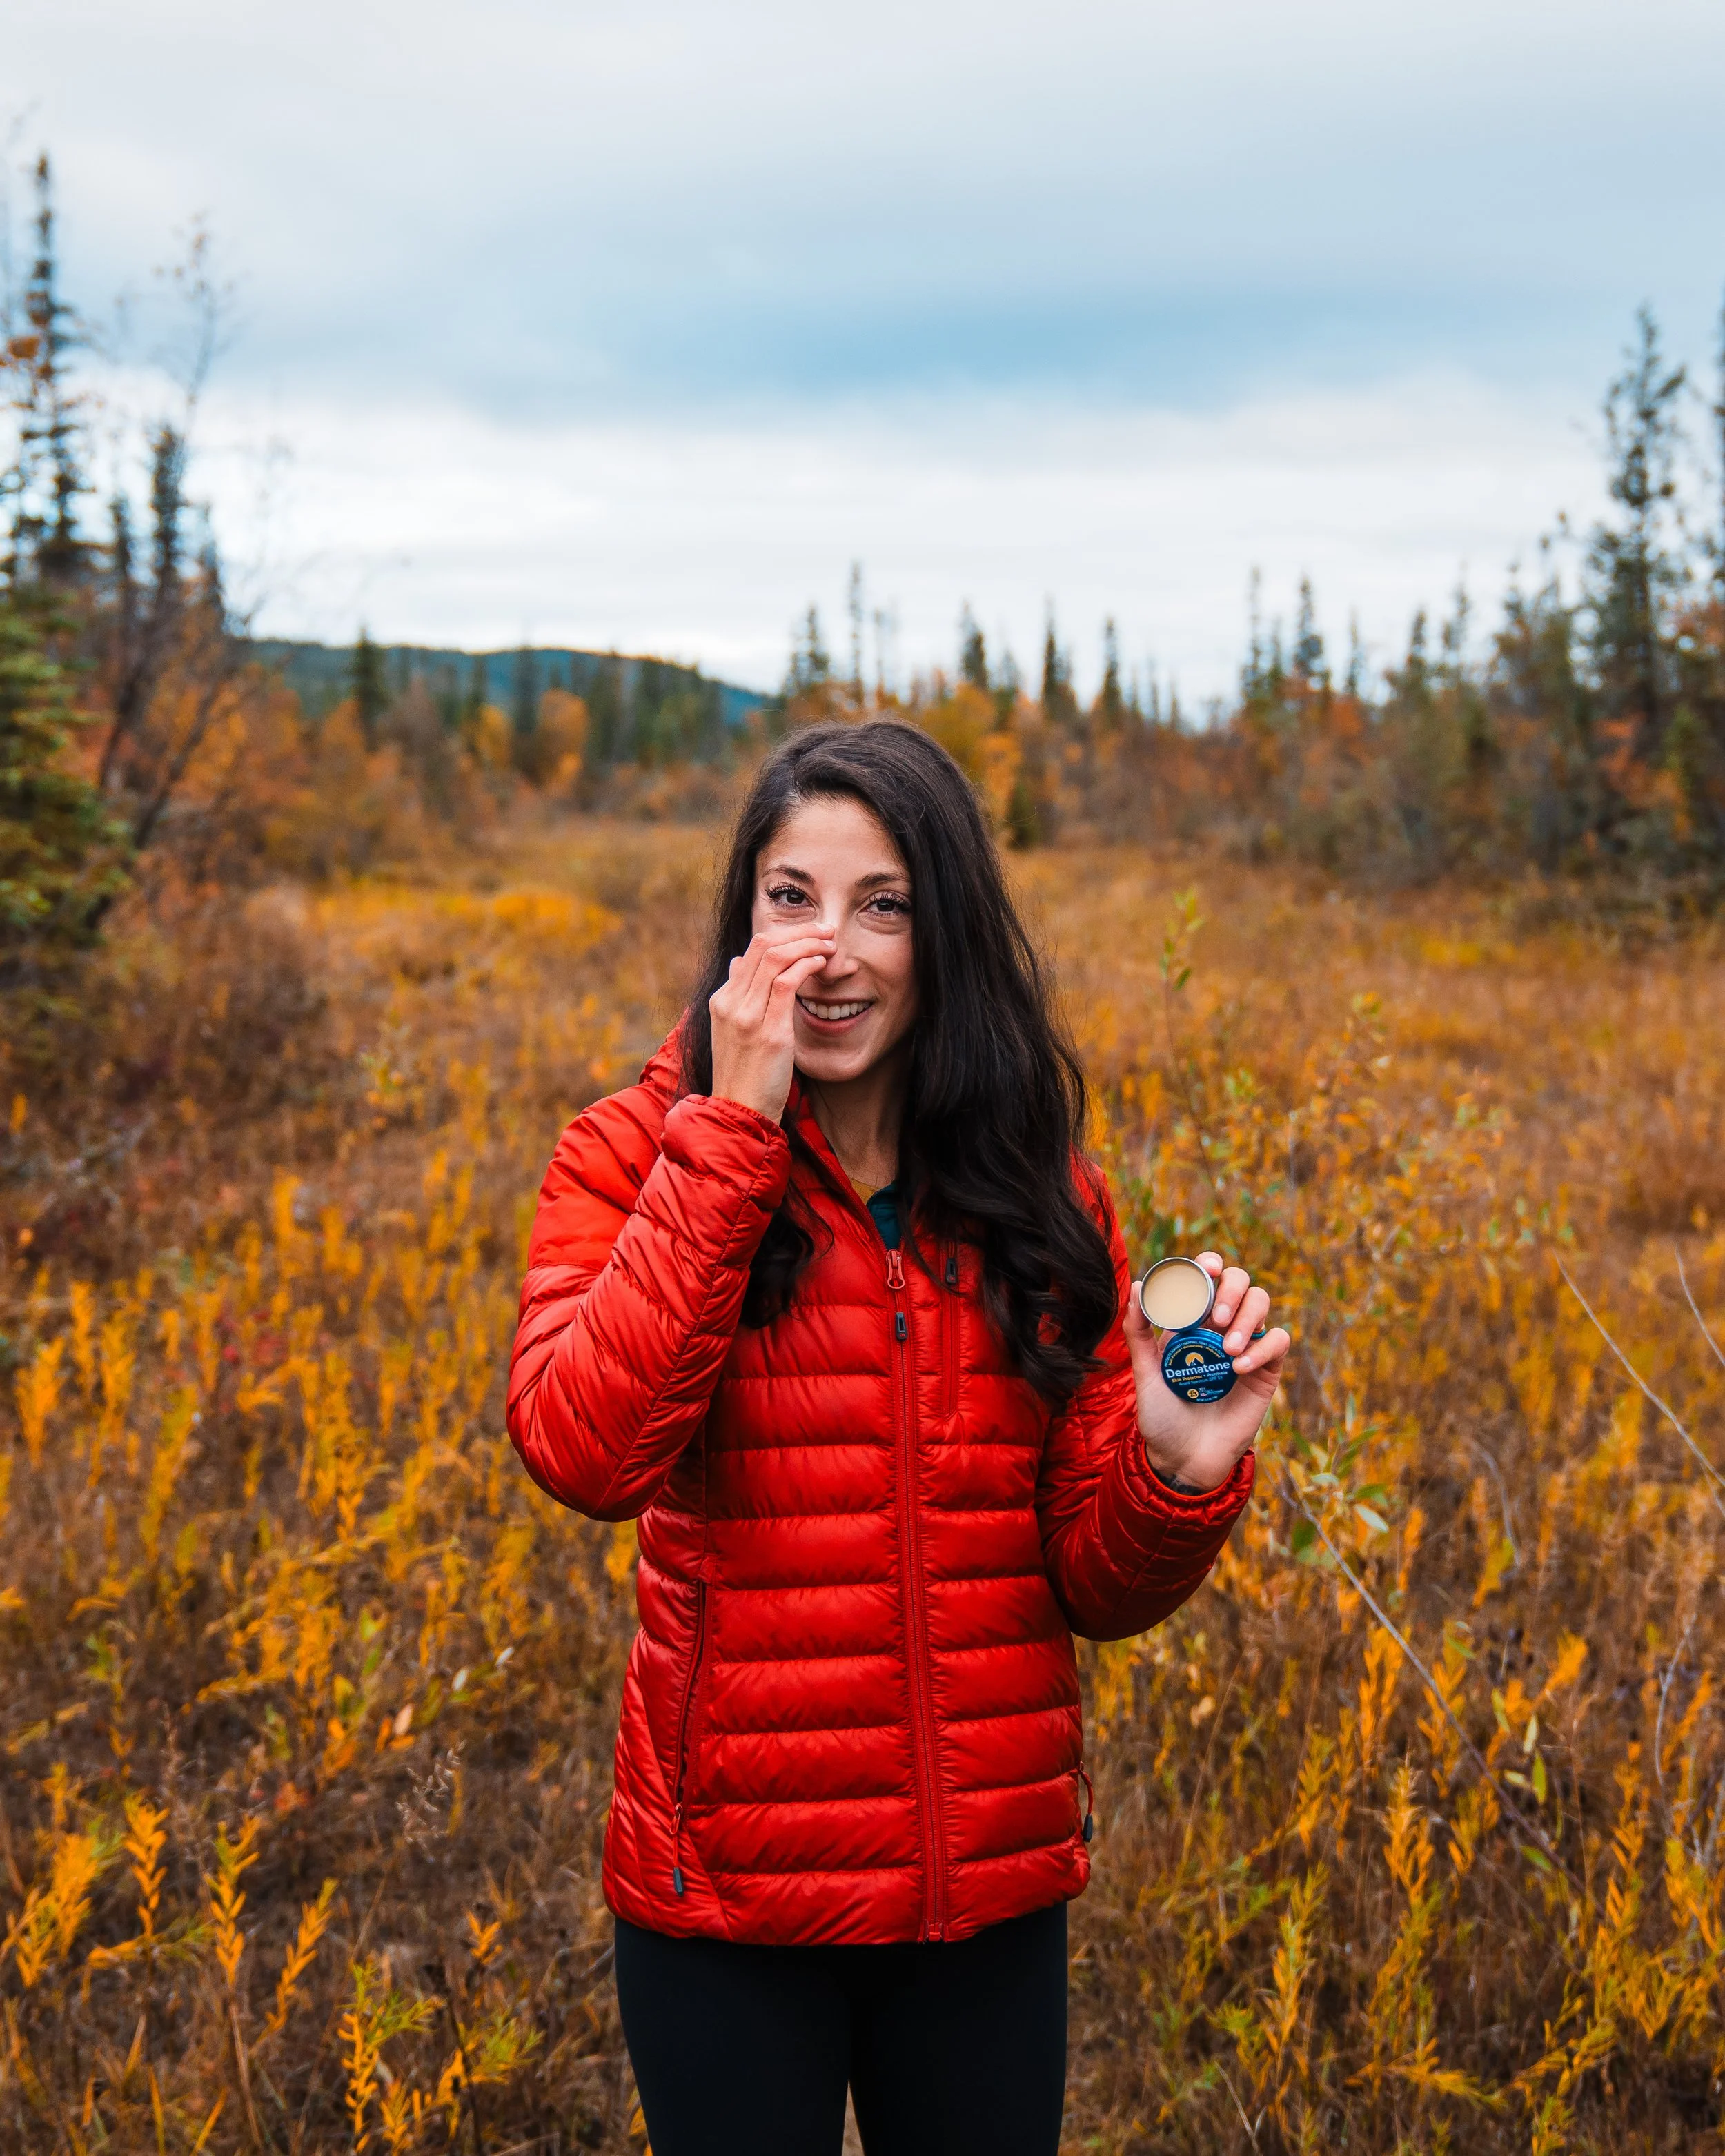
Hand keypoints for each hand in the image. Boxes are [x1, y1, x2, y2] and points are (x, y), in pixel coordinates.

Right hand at [708, 925, 836, 1122]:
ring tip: (829, 944)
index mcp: (722, 1000)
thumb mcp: (733, 1030)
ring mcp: (747, 1016)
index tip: (810, 935)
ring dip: (808, 944)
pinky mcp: (768, 1031)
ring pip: (776, 957)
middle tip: (826, 931)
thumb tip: (739, 963)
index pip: (752, 950)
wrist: (738, 1112)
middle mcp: (730, 1002)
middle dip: (800, 932)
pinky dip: (808, 965)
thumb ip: (737, 995)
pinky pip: (788, 982)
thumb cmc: (744, 1074)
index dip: (785, 935)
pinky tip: (823, 963)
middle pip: (763, 945)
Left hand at [1124, 1251, 1289, 1493]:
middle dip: (1232, 1289)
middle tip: (1216, 1317)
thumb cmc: (1162, 1417)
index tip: (1207, 1267)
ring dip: (1247, 1317)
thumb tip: (1140, 1286)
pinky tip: (1240, 1368)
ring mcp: (1246, 1346)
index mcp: (1191, 1322)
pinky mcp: (1266, 1371)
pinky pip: (1278, 1342)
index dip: (1211, 1265)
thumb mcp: (1144, 1374)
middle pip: (1241, 1283)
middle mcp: (1221, 1328)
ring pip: (1262, 1305)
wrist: (1183, 1459)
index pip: (1207, 1280)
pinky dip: (1262, 1347)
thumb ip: (1138, 1332)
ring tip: (1228, 1349)